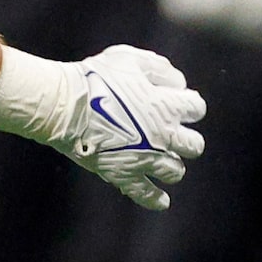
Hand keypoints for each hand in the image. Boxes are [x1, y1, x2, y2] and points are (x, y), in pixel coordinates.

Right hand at [0, 42, 205, 210]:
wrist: (65, 106)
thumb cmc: (95, 79)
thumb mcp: (130, 59)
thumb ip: (159, 68)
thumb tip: (178, 83)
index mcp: (167, 106)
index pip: (196, 108)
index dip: (189, 105)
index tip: (179, 104)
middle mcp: (163, 136)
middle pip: (194, 145)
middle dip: (187, 141)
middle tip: (173, 136)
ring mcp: (145, 158)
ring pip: (175, 171)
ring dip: (172, 165)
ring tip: (164, 162)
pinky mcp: (124, 174)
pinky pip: (146, 194)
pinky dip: (155, 199)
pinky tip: (162, 202)